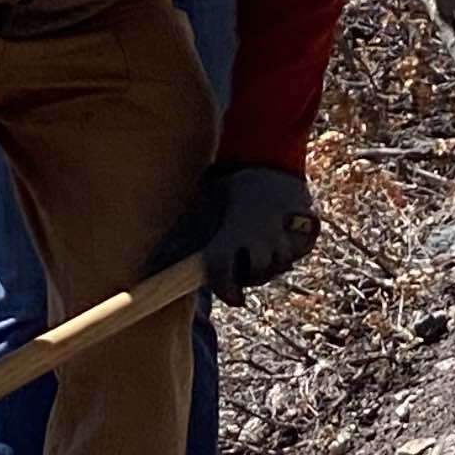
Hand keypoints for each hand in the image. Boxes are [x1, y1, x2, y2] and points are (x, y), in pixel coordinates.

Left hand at [174, 163, 319, 305]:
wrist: (268, 155)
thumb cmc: (230, 182)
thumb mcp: (206, 201)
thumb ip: (183, 232)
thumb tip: (149, 260)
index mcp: (231, 231)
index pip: (224, 271)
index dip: (227, 289)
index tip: (234, 299)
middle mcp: (259, 235)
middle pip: (260, 272)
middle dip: (254, 272)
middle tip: (248, 262)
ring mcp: (284, 231)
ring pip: (281, 262)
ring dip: (273, 259)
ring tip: (265, 244)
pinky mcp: (305, 226)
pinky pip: (300, 249)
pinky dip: (292, 247)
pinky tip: (283, 235)